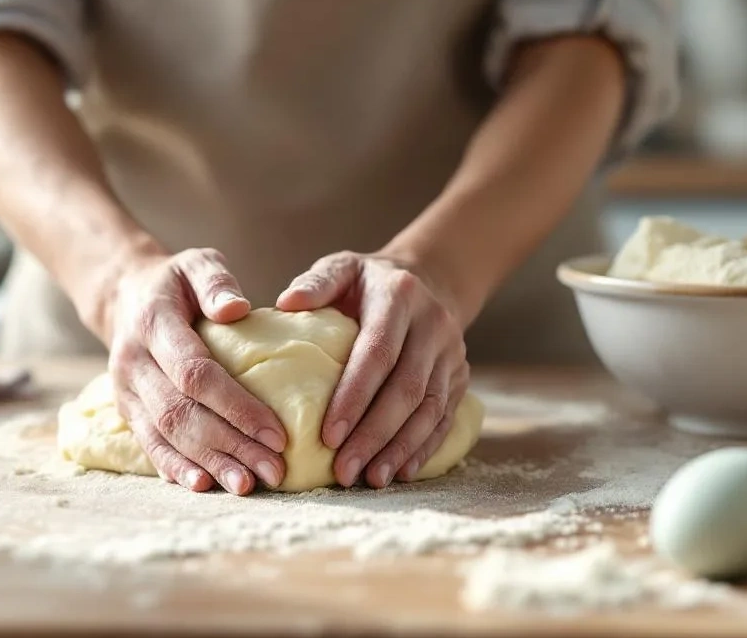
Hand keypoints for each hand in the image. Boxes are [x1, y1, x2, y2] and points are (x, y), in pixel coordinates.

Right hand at [105, 248, 287, 494]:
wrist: (124, 295)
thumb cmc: (176, 281)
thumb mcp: (196, 263)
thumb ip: (215, 280)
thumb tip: (237, 308)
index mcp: (153, 324)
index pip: (195, 373)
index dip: (236, 406)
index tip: (278, 432)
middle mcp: (133, 361)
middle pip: (181, 412)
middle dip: (230, 445)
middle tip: (274, 470)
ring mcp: (126, 389)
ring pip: (166, 434)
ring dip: (208, 463)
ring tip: (248, 485)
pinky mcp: (126, 408)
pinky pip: (148, 443)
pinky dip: (175, 467)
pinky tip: (204, 485)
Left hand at [277, 252, 469, 488]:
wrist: (428, 279)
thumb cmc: (367, 282)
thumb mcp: (342, 267)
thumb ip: (316, 283)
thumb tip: (286, 303)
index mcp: (400, 297)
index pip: (378, 353)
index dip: (354, 397)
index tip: (328, 435)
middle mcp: (434, 325)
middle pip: (407, 389)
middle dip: (374, 435)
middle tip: (344, 471)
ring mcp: (452, 353)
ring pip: (430, 409)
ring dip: (400, 449)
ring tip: (371, 479)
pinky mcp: (460, 377)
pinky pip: (445, 418)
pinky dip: (423, 448)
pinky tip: (401, 472)